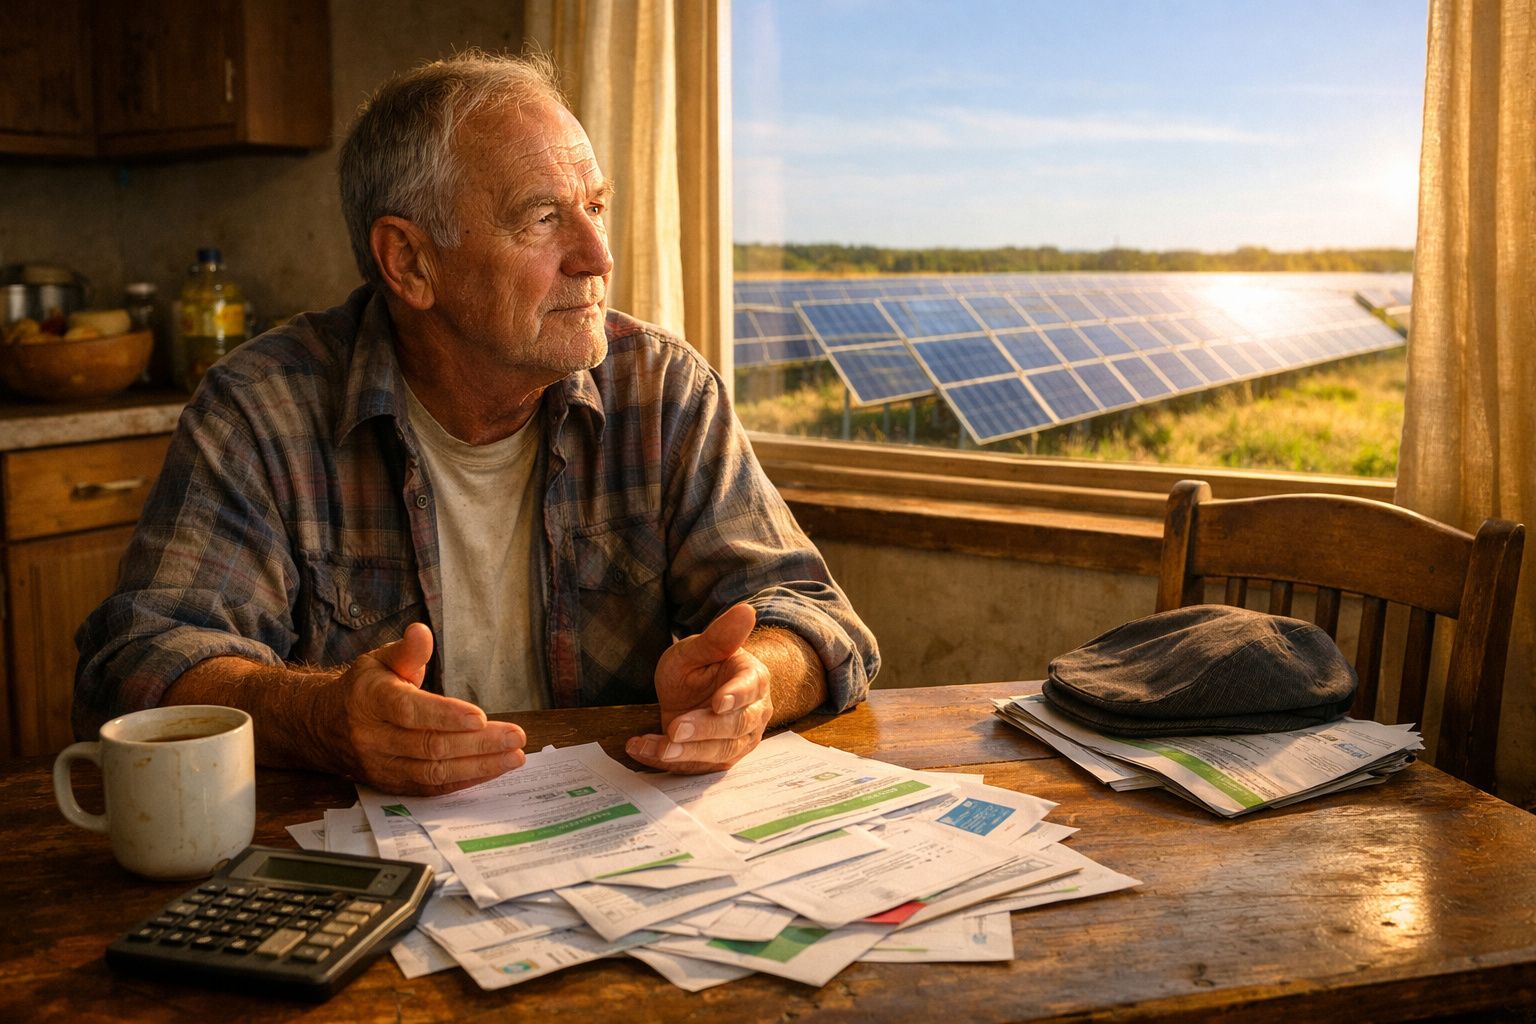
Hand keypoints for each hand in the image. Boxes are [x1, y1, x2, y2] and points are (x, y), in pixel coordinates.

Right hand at [324, 623, 526, 794]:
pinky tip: (493, 770)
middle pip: (429, 746)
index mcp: (370, 701)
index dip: (445, 716)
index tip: (481, 717)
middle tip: (515, 737)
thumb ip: (408, 651)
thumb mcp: (381, 661)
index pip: (409, 711)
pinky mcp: (391, 785)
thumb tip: (421, 632)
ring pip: (433, 772)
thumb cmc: (364, 688)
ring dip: (478, 767)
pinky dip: (464, 780)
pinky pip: (431, 788)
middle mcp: (373, 738)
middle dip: (478, 744)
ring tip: (513, 757)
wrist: (325, 727)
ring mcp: (381, 766)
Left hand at [626, 603, 772, 772]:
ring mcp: (739, 740)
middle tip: (676, 728)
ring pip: (719, 752)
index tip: (718, 702)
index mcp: (753, 679)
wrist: (690, 693)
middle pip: (735, 726)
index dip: (735, 696)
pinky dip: (665, 760)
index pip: (750, 688)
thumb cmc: (699, 666)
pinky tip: (641, 748)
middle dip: (704, 729)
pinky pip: (695, 766)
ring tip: (660, 747)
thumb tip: (746, 610)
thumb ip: (719, 637)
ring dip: (687, 753)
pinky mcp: (719, 759)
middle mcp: (753, 713)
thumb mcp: (698, 649)